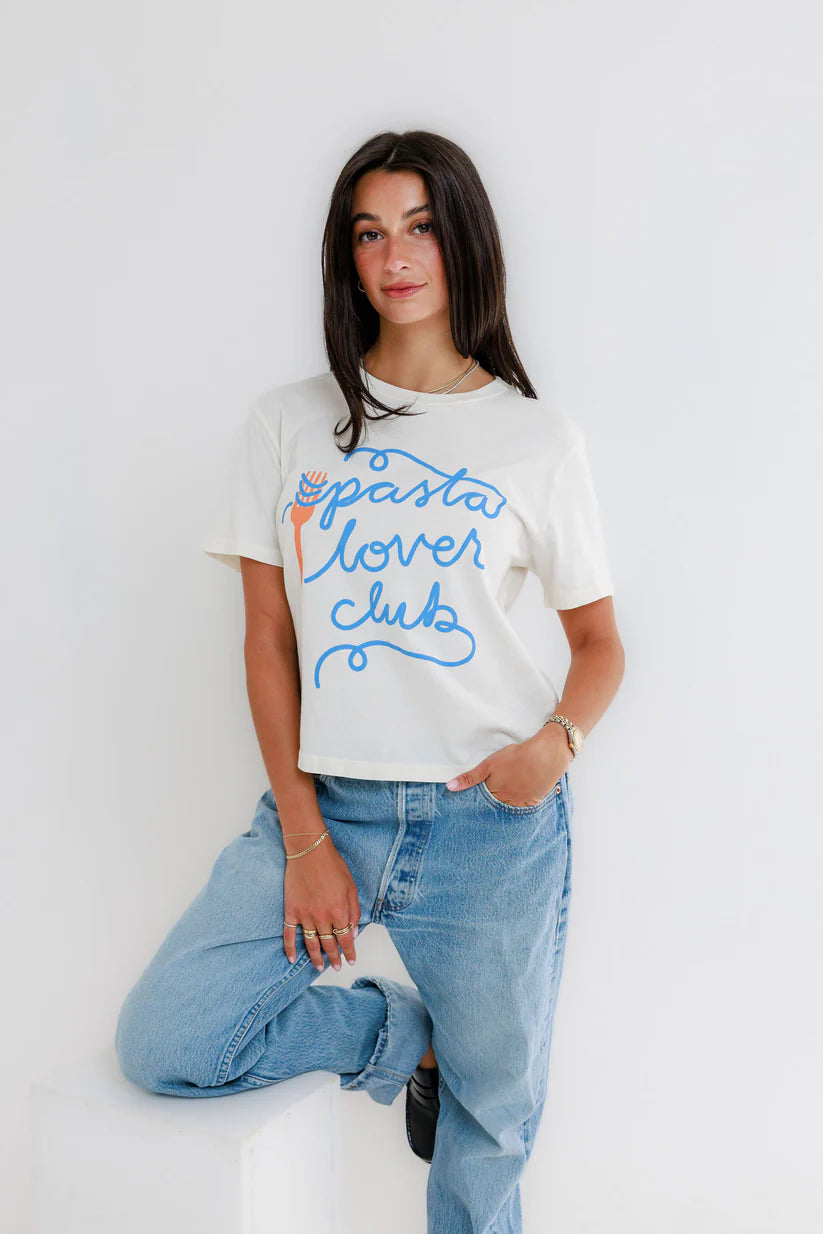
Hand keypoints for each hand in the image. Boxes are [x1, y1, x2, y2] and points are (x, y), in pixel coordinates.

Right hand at [282, 837, 360, 971]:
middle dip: (334, 958)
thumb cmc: (332, 865)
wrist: (309, 851)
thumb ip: (354, 911)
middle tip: (337, 967)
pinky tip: (292, 959)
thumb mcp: (351, 887)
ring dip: (315, 958)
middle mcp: (322, 918)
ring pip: (311, 943)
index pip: (346, 939)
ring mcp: (305, 916)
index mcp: (339, 912)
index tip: (351, 961)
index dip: (349, 952)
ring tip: (319, 968)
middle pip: (329, 944)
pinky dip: (290, 948)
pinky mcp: (291, 911)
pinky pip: (289, 934)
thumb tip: (354, 932)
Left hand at [445, 727, 572, 807]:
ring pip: (509, 809)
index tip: (474, 808)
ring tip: (505, 798)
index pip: (482, 804)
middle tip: (491, 802)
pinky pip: (524, 809)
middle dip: (491, 807)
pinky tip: (519, 797)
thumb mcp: (489, 765)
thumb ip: (469, 777)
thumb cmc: (516, 757)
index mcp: (494, 793)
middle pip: (495, 808)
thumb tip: (450, 787)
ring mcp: (521, 803)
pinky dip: (519, 805)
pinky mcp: (534, 801)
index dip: (479, 803)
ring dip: (505, 807)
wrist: (545, 756)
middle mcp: (506, 802)